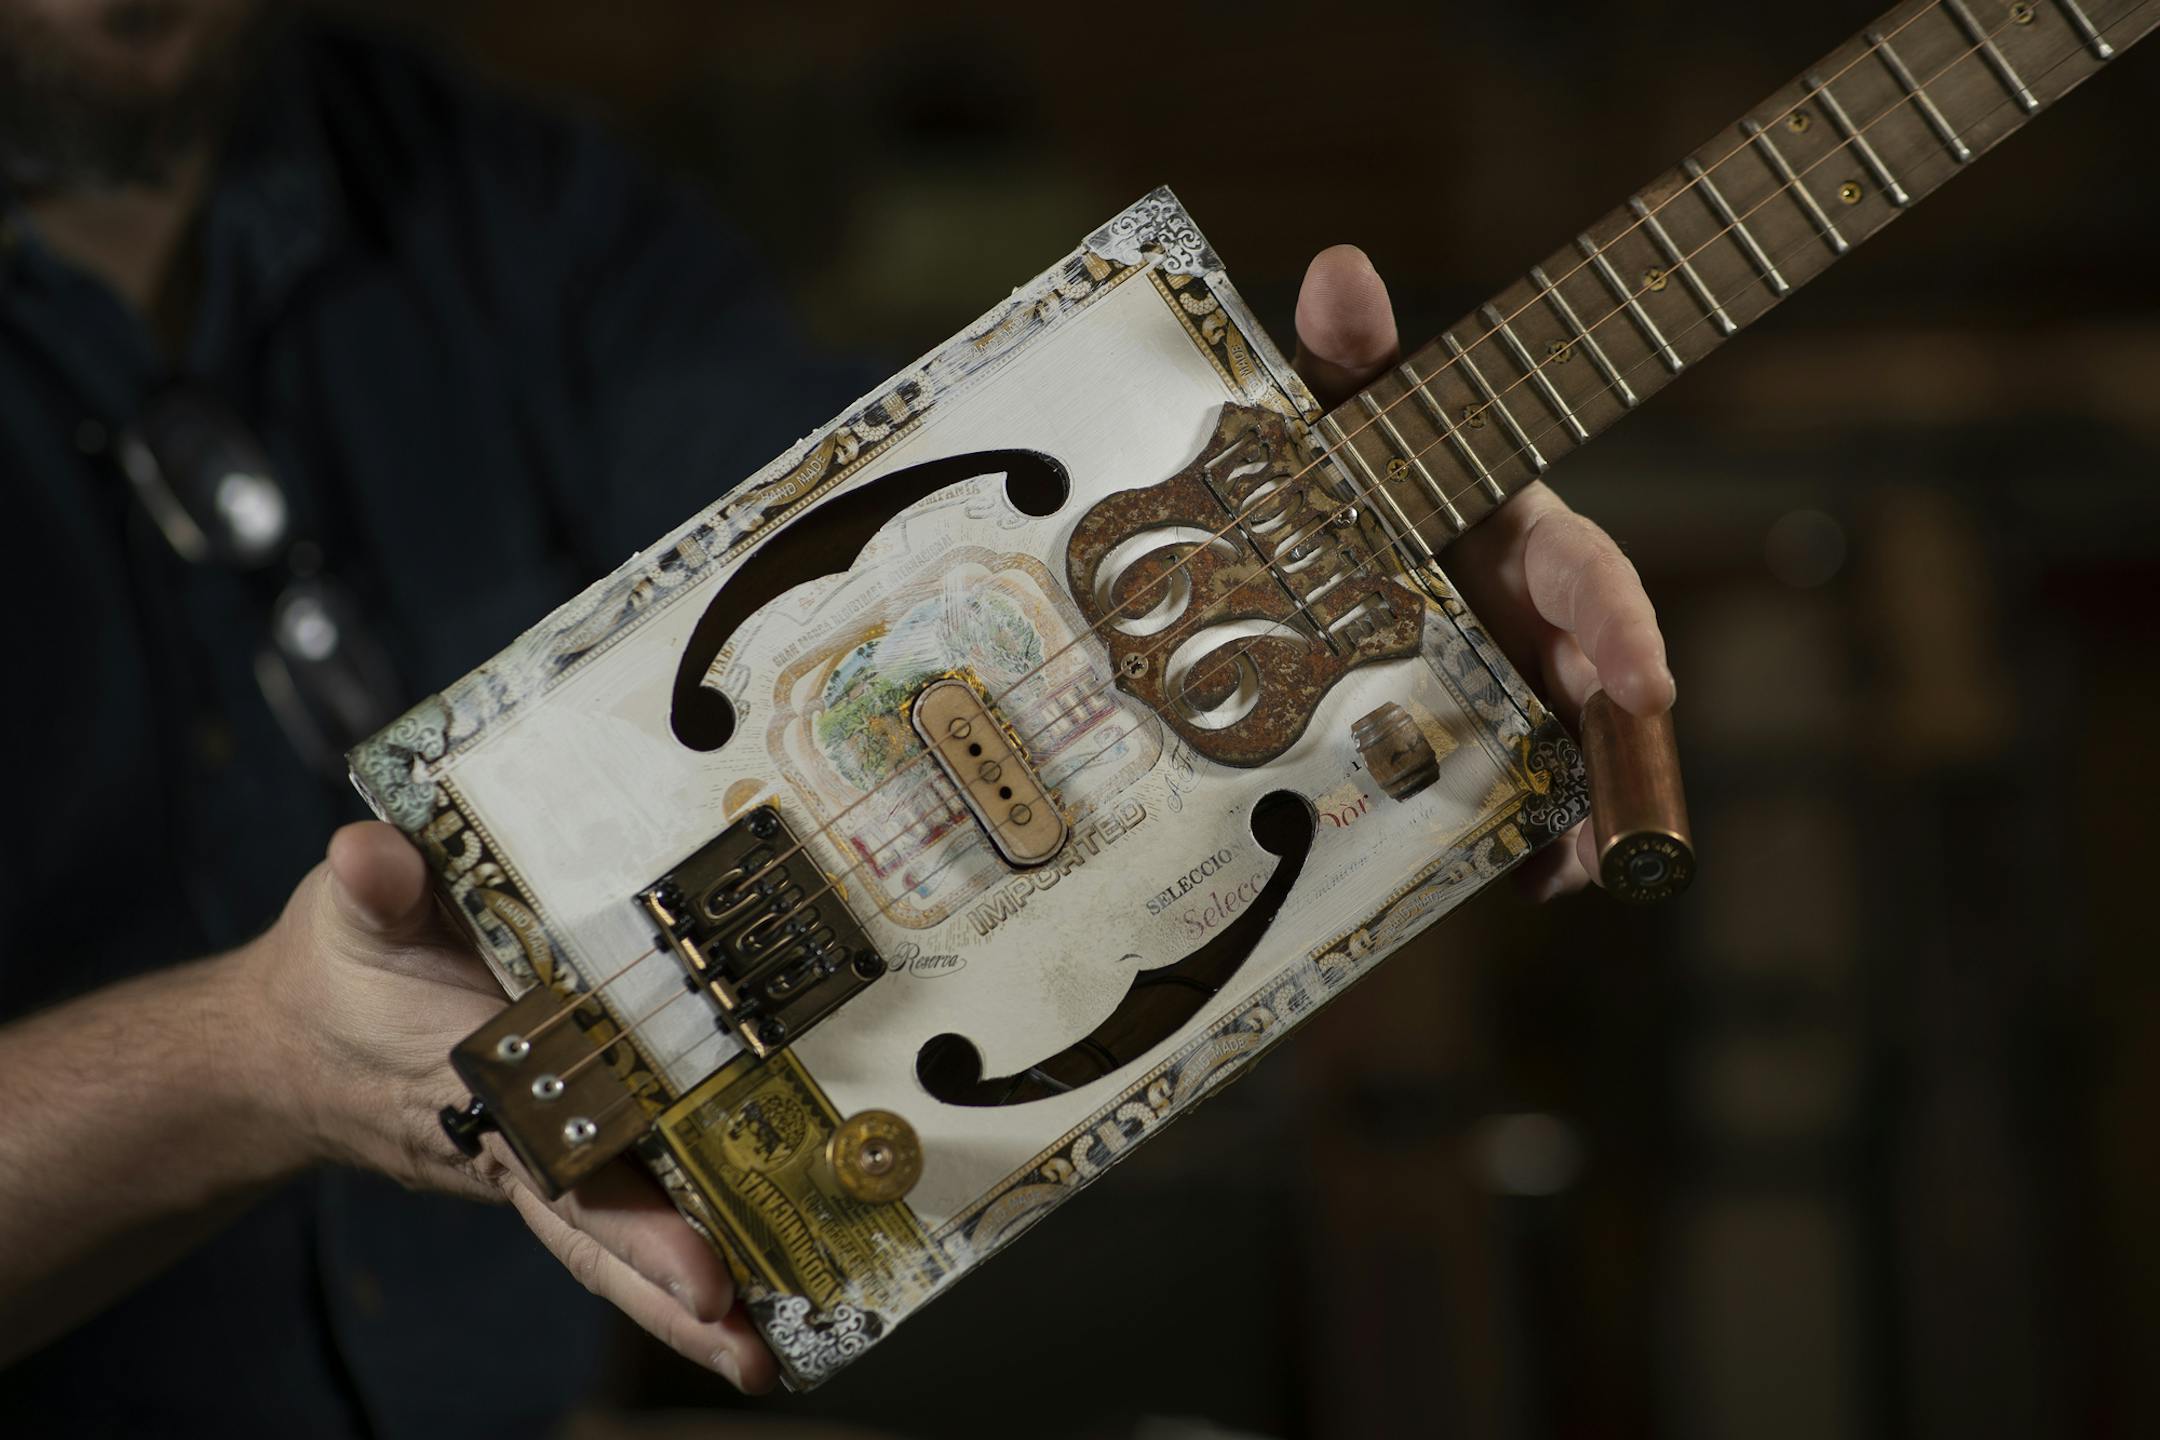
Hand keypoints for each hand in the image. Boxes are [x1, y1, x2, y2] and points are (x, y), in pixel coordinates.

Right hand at [233, 821, 776, 1390]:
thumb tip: (371, 857)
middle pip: (603, 1227)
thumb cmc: (338, 968)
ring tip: (762, 1355)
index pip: (563, 1159)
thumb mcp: (352, 914)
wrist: (292, 1044)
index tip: (700, 1274)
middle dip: (672, 1289)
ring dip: (685, 1294)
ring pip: (618, 1232)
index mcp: (477, 1082)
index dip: (629, 1218)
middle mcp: (517, 1139)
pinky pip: (623, 1203)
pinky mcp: (558, 1151)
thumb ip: (374, 885)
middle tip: (749, 1352)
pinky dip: (678, 1248)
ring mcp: (539, 1155)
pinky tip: (753, 1286)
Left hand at [1292, 244, 1677, 898]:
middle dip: (1618, 734)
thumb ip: (1347, 354)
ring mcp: (1508, 690)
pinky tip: (1527, 880)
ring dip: (1583, 812)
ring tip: (1575, 868)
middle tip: (1619, 805)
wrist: (1296, 563)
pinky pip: (1518, 806)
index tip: (1646, 681)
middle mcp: (1529, 619)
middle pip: (1595, 683)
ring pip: (1570, 755)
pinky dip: (1531, 846)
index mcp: (1518, 537)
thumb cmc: (1355, 474)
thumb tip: (1339, 269)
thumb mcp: (1344, 418)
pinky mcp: (1480, 750)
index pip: (1590, 573)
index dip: (1621, 623)